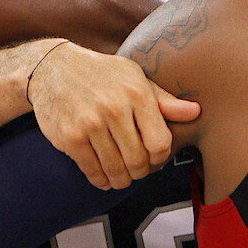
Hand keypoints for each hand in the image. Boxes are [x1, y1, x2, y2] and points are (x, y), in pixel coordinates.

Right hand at [27, 42, 198, 190]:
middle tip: (136, 169)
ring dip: (121, 179)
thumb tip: (195, 112)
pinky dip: (100, 179)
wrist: (52, 68)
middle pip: (138, 161)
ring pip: (116, 170)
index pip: (160, 143)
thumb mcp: (134, 78)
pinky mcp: (70, 137)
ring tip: (121, 175)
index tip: (153, 157)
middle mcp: (114, 108)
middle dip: (140, 171)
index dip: (160, 157)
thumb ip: (163, 100)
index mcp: (136, 93)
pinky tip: (103, 175)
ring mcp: (90, 123)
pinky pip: (93, 171)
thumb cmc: (100, 74)